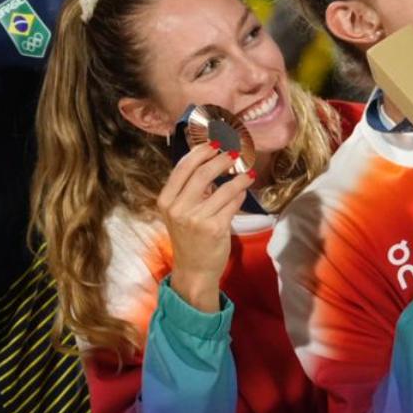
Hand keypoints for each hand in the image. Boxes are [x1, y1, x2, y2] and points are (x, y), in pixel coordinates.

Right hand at [155, 145, 254, 312]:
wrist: (193, 270)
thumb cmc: (188, 237)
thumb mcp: (179, 212)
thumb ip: (189, 190)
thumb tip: (212, 162)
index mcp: (166, 200)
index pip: (182, 168)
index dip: (200, 152)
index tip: (214, 143)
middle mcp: (178, 208)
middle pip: (202, 174)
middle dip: (220, 159)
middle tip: (233, 152)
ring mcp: (196, 219)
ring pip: (222, 188)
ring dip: (237, 177)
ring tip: (246, 171)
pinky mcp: (215, 228)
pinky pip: (232, 203)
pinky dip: (240, 194)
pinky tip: (243, 189)